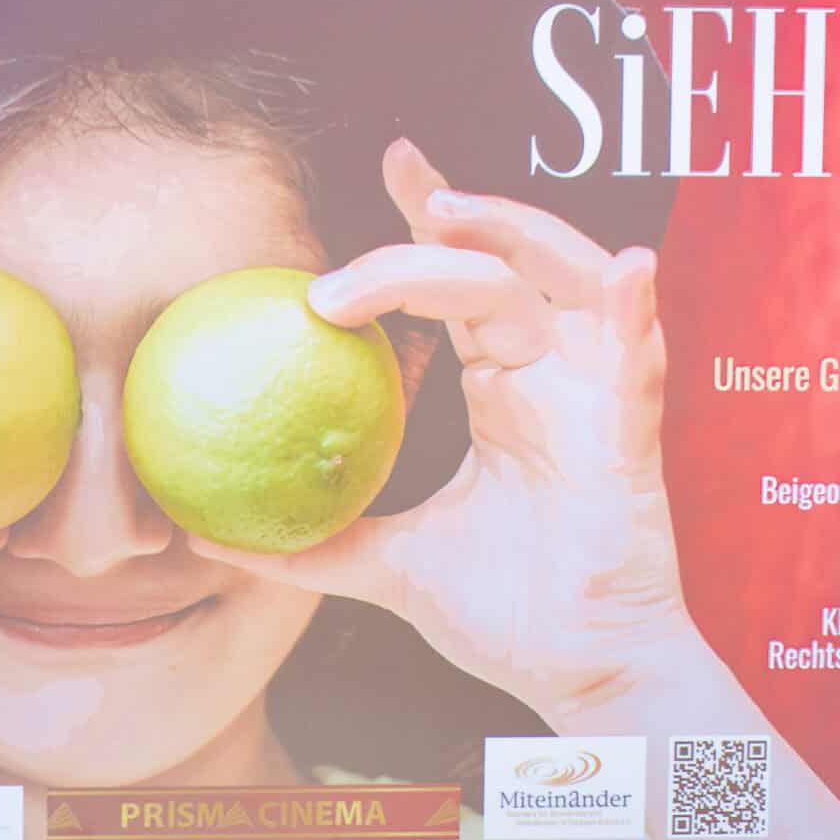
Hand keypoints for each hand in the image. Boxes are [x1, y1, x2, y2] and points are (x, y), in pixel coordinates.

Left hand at [191, 138, 691, 725]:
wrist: (582, 675)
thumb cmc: (508, 616)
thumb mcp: (387, 569)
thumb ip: (309, 544)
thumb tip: (200, 532)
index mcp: (506, 387)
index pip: (463, 279)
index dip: (430, 218)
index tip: (391, 163)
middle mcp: (552, 374)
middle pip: (505, 262)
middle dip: (451, 213)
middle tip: (395, 177)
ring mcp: (595, 395)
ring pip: (564, 279)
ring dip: (514, 233)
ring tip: (451, 210)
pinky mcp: (630, 433)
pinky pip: (638, 357)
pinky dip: (634, 308)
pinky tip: (625, 266)